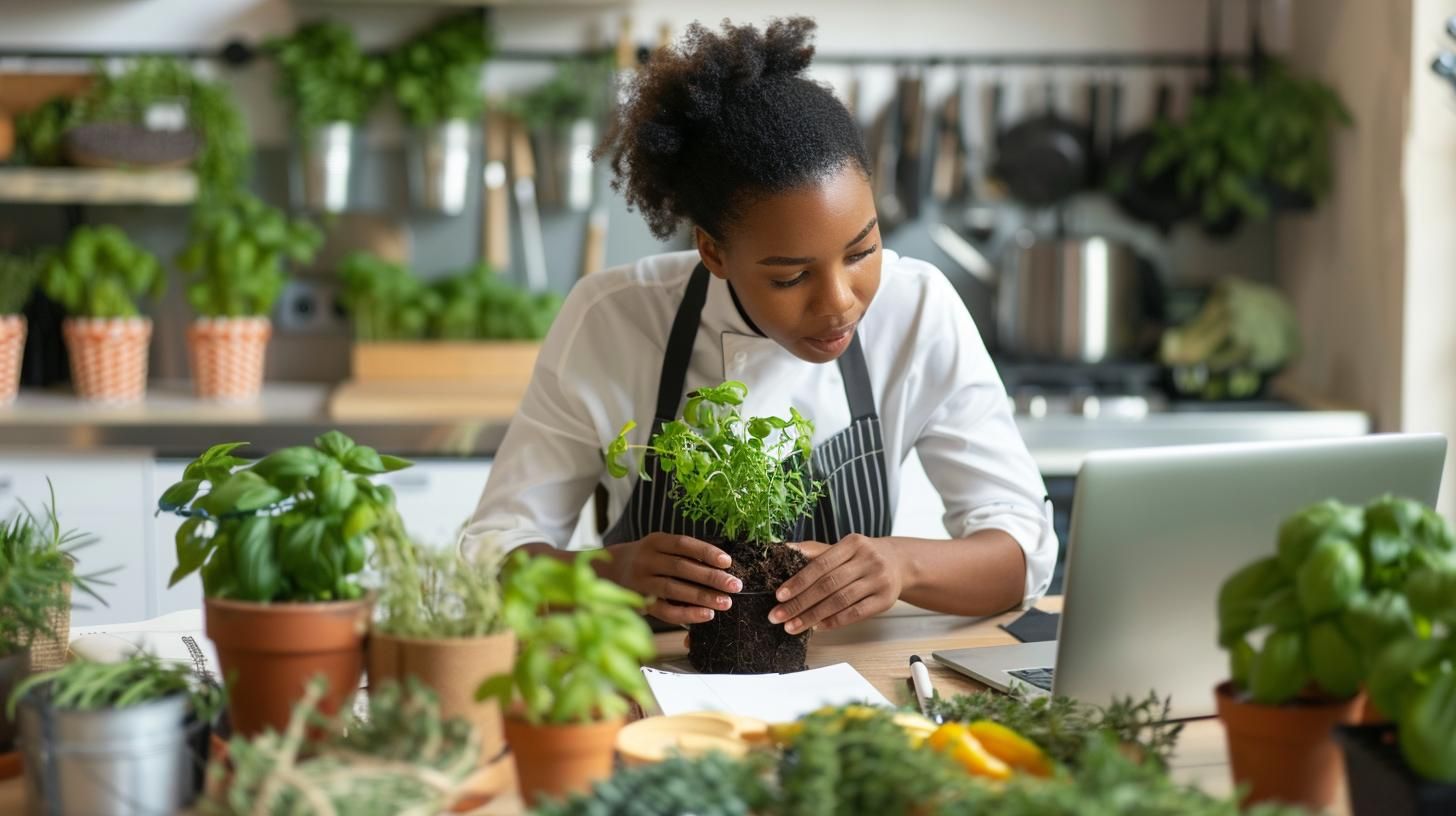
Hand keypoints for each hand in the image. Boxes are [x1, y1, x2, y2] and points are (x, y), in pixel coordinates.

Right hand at [606, 533, 741, 625]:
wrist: (607, 570)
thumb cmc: (645, 559)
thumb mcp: (659, 547)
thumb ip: (683, 554)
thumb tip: (721, 566)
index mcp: (655, 542)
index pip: (684, 544)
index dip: (706, 552)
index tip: (728, 562)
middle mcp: (646, 560)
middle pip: (682, 568)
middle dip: (711, 577)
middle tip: (735, 585)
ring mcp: (641, 582)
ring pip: (674, 589)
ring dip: (703, 597)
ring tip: (726, 602)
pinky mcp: (639, 602)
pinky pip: (665, 610)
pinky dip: (687, 614)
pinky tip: (707, 615)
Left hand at [769, 535, 903, 633]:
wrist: (899, 563)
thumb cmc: (862, 556)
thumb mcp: (842, 548)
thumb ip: (814, 552)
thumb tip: (783, 549)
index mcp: (853, 543)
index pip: (821, 564)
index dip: (798, 581)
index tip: (779, 596)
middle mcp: (868, 560)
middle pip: (828, 584)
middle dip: (800, 603)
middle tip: (778, 616)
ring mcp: (879, 580)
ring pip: (840, 601)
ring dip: (813, 616)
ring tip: (793, 626)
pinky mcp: (885, 600)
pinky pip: (856, 613)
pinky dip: (834, 621)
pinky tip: (817, 627)